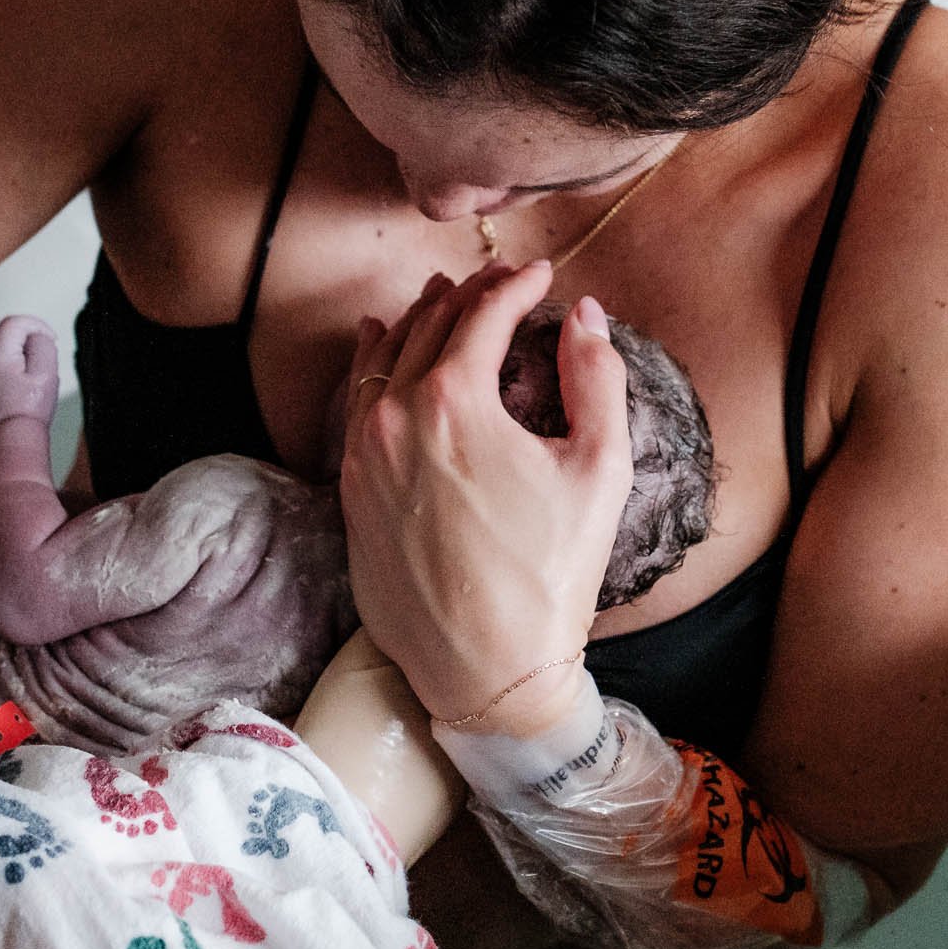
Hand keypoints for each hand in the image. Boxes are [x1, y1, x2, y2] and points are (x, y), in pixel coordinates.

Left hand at [0, 314, 59, 430]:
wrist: (8, 440)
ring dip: (18, 350)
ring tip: (33, 371)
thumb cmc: (27, 412)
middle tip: (43, 356)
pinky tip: (21, 380)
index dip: (38, 325)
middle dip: (28, 337)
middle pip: (5, 331)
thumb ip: (43, 345)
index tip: (51, 339)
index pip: (15, 322)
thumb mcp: (47, 372)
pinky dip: (9, 362)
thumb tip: (37, 336)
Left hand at [339, 260, 632, 739]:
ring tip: (443, 298)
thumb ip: (597, 379)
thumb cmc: (549, 576)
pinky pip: (355, 404)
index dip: (518, 286)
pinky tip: (379, 343)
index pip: (483, 314)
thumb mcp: (598, 470)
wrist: (485, 671)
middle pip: (429, 327)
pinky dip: (372, 364)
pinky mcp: (349, 490)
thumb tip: (588, 316)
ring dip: (418, 322)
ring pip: (384, 359)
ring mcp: (363, 454)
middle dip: (469, 295)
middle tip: (501, 282)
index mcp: (454, 400)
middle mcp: (394, 416)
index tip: (543, 278)